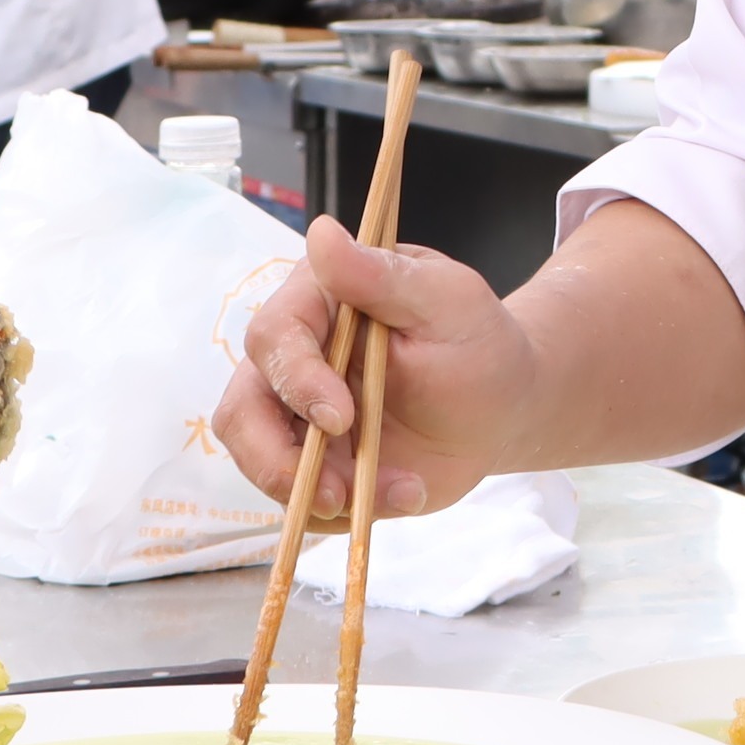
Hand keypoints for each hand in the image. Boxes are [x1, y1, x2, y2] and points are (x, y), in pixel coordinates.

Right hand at [210, 218, 543, 523]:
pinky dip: (347, 511)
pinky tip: (406, 493)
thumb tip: (322, 233)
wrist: (501, 405)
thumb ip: (383, 275)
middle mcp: (295, 361)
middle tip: (334, 490)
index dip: (297, 380)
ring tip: (374, 498)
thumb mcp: (447, 301)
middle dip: (275, 458)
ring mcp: (299, 419)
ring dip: (308, 492)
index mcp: (319, 304)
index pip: (275, 337)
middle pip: (243, 409)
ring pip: (258, 459)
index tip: (339, 416)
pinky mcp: (316, 466)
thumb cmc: (476, 341)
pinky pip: (303, 502)